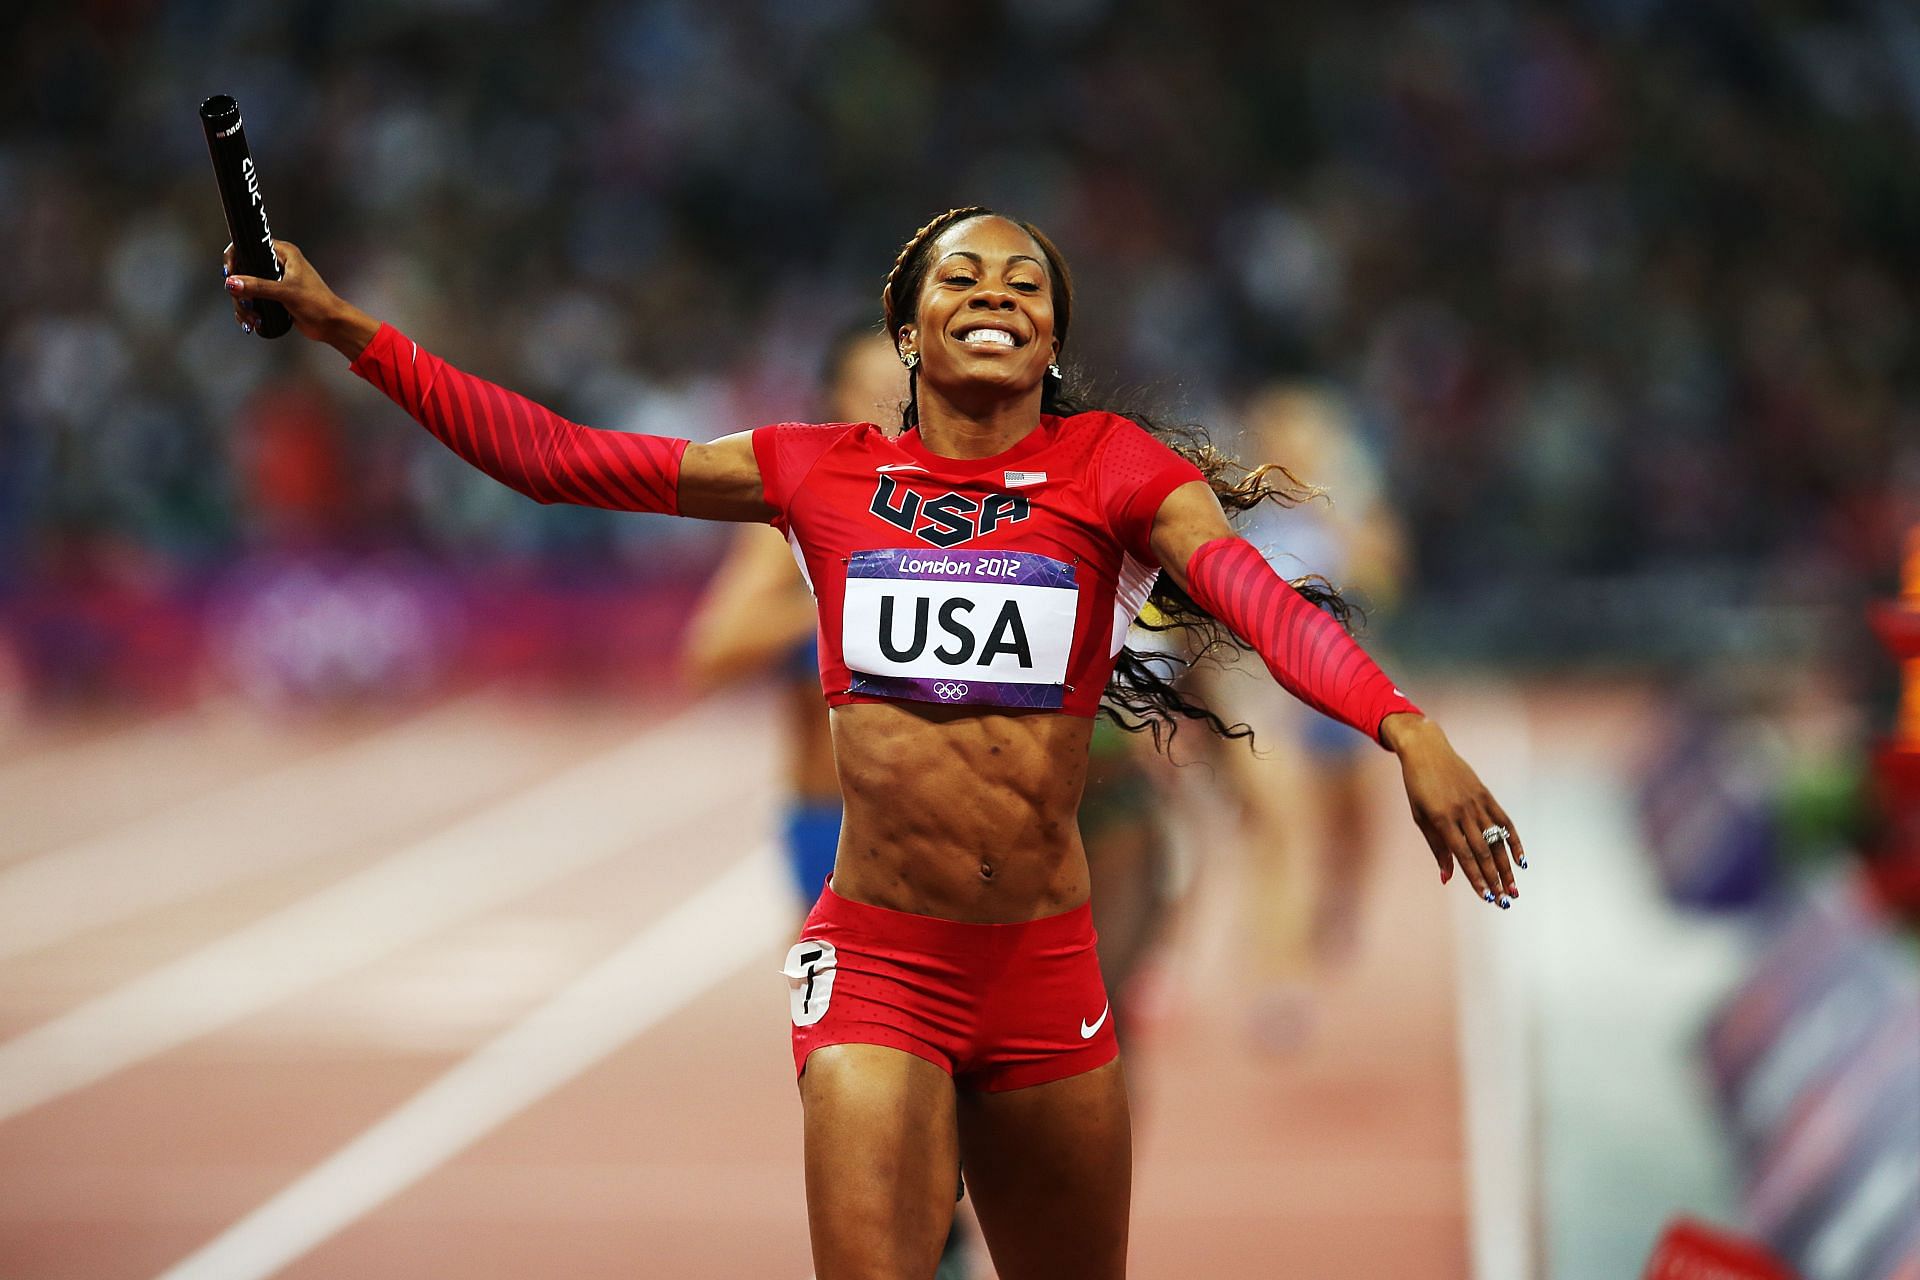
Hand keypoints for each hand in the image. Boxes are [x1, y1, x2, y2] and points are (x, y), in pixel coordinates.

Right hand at [222, 240, 377, 359]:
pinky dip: (249, 311)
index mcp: (284, 253)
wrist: (331, 325)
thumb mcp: (286, 292)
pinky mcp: (274, 297)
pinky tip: (252, 321)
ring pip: (246, 288)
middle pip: (244, 270)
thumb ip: (258, 286)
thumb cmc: (319, 304)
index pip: (250, 245)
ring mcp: (275, 281)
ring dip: (244, 305)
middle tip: (245, 303)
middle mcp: (278, 264)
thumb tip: (233, 282)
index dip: (235, 257)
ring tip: (253, 318)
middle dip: (240, 290)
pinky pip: (252, 300)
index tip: (229, 272)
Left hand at [1380, 712, 1526, 906]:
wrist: (1427, 751)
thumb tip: (1447, 878)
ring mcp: (1477, 802)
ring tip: (1514, 888)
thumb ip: (1437, 847)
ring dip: (1506, 866)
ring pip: (1496, 839)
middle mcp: (1462, 811)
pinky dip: (1514, 841)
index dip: (1476, 877)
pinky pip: (1504, 821)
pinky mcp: (1486, 795)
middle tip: (1504, 900)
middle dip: (1494, 878)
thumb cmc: (1418, 787)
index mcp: (1441, 818)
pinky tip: (1521, 860)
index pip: (1462, 854)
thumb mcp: (1421, 817)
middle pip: (1483, 851)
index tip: (1485, 896)